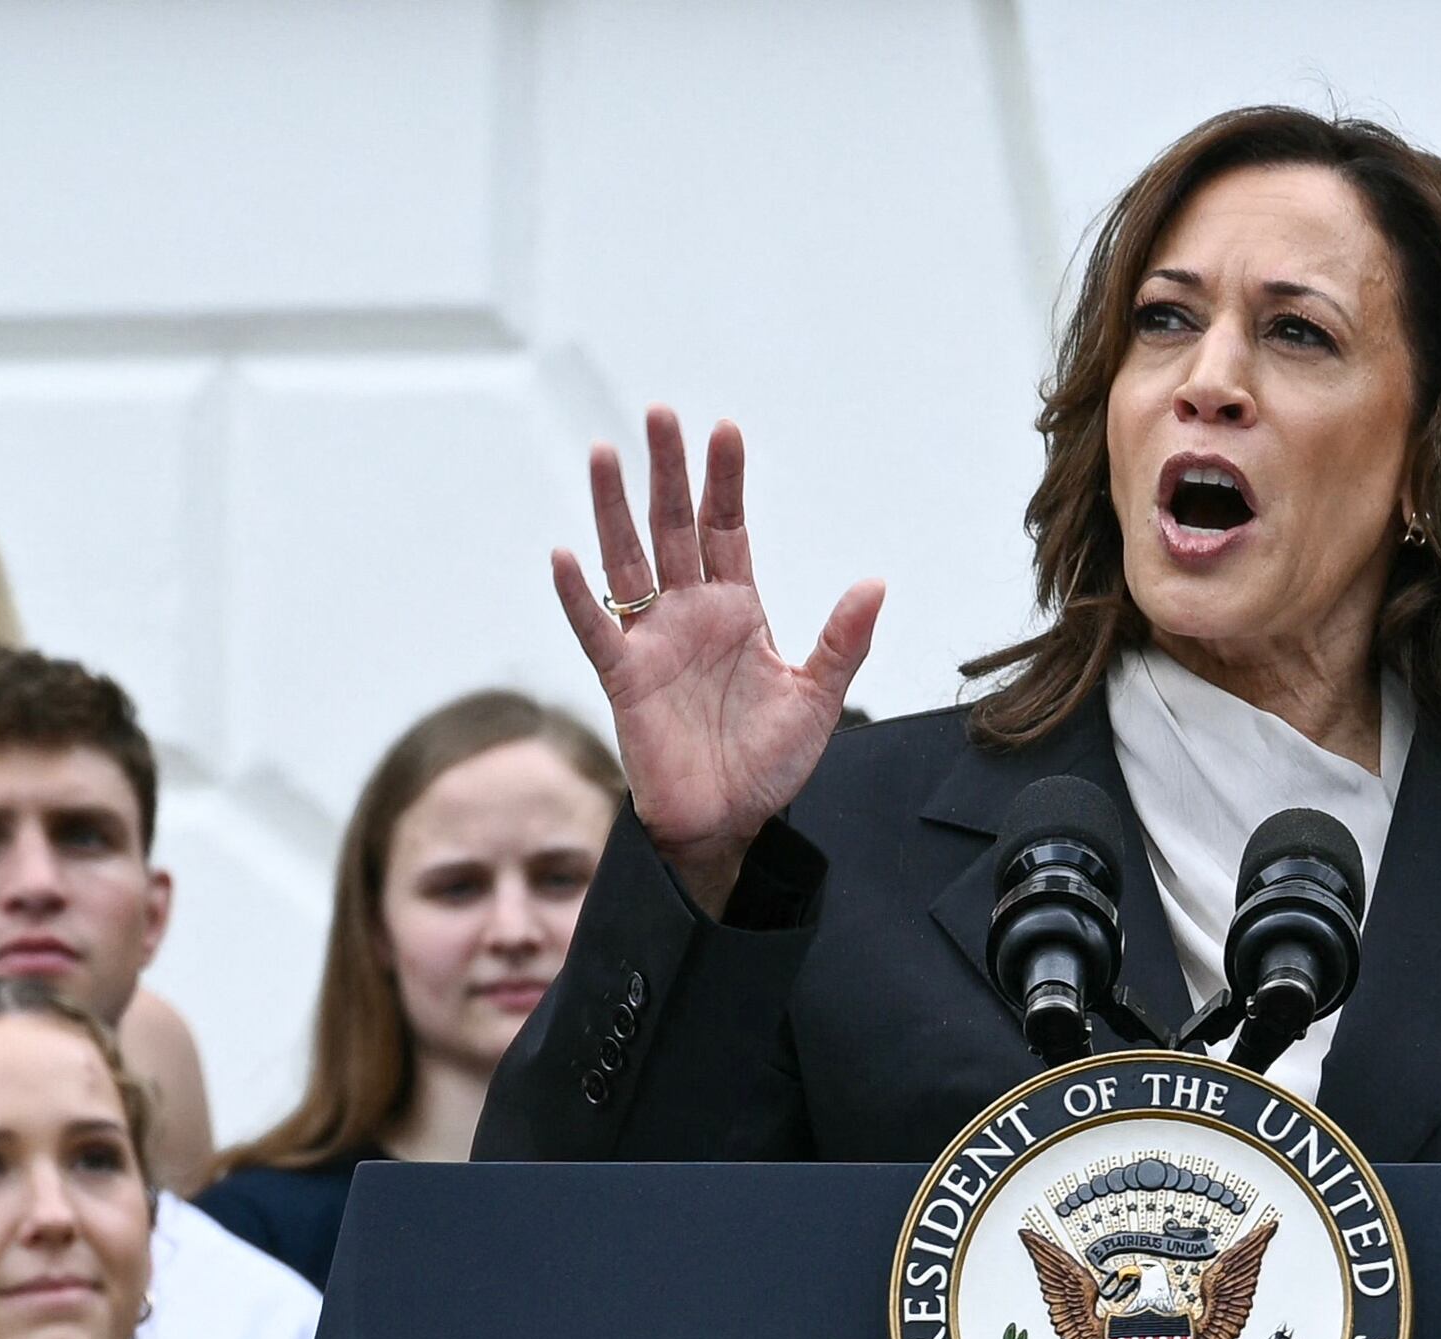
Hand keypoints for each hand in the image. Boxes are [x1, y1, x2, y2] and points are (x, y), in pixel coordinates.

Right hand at [549, 406, 882, 916]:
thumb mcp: (818, 698)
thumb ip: (842, 641)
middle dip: (666, 472)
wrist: (729, 822)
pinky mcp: (624, 680)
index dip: (725, 482)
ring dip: (613, 510)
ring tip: (602, 454)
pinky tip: (565, 556)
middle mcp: (690, 614)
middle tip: (659, 413)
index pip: (727, 529)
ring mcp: (653, 642)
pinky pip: (596, 630)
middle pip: (672, 528)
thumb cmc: (769, 764)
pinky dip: (578, 597)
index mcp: (738, 610)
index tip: (724, 430)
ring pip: (627, 562)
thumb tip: (875, 583)